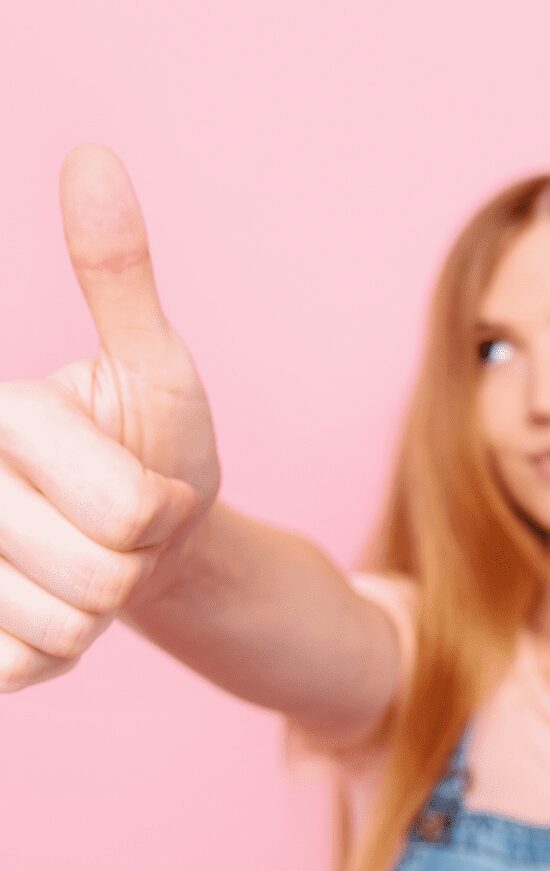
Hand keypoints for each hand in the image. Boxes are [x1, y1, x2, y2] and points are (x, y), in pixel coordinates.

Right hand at [0, 144, 220, 692]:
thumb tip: (94, 159)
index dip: (155, 508)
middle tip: (120, 532)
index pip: (129, 510)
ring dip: (104, 608)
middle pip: (103, 578)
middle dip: (139, 560)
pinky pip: (29, 668)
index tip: (133, 487)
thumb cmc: (156, 447)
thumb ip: (119, 278)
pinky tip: (47, 610)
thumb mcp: (156, 368)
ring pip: (68, 630)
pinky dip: (63, 651)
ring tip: (87, 563)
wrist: (145, 539)